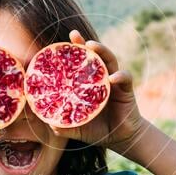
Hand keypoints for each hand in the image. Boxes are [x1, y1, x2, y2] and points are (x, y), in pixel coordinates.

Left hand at [50, 30, 148, 154]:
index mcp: (88, 84)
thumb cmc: (99, 130)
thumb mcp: (78, 129)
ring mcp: (115, 82)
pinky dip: (120, 76)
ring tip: (92, 46)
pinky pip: (125, 78)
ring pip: (110, 60)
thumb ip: (65, 125)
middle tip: (74, 35)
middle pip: (95, 55)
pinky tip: (112, 78)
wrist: (121, 139)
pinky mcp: (127, 89)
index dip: (71, 52)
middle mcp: (102, 78)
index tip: (59, 43)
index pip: (80, 64)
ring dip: (102, 51)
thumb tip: (48, 123)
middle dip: (85, 43)